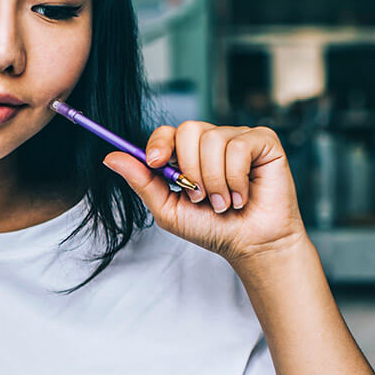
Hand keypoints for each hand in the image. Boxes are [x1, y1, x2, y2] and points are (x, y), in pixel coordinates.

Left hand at [102, 122, 308, 267]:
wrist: (251, 245)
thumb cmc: (213, 228)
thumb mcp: (169, 210)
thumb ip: (142, 182)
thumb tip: (110, 157)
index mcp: (188, 155)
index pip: (167, 132)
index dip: (160, 144)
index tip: (156, 163)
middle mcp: (212, 141)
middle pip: (188, 130)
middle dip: (190, 170)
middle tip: (201, 197)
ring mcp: (238, 138)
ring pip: (213, 140)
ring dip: (215, 181)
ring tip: (225, 202)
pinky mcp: (263, 142)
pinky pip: (239, 146)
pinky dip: (236, 177)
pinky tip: (242, 195)